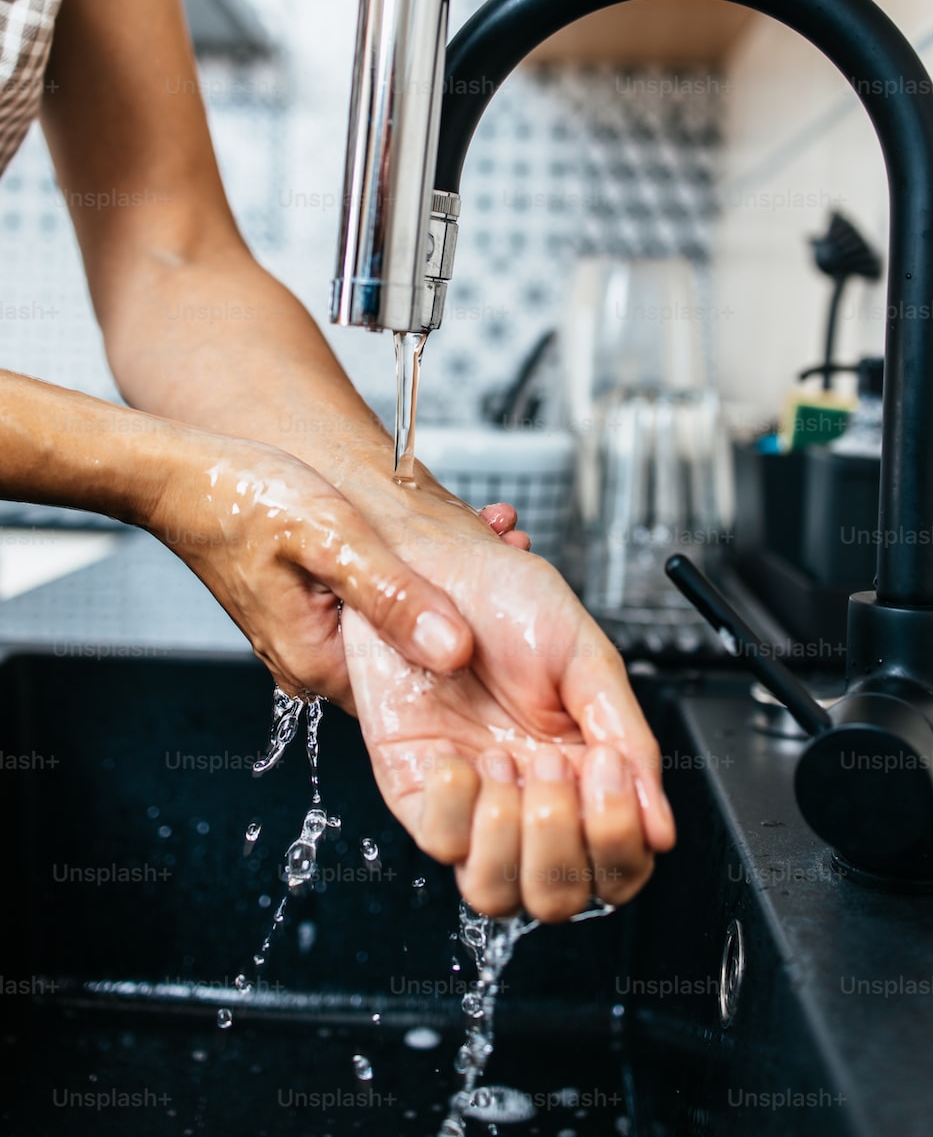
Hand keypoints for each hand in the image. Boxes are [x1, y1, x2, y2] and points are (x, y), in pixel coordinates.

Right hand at [148, 432, 489, 710]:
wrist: (182, 477)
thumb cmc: (242, 498)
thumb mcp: (330, 538)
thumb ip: (391, 595)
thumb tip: (454, 650)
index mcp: (322, 665)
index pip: (423, 691)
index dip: (475, 643)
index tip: (515, 592)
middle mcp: (318, 664)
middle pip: (420, 653)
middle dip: (471, 602)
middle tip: (513, 542)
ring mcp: (314, 640)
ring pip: (405, 622)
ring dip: (447, 580)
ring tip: (492, 529)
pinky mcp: (313, 613)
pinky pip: (381, 604)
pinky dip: (414, 573)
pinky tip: (446, 534)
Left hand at [339, 483, 674, 921]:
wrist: (432, 564)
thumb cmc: (507, 600)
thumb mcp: (586, 657)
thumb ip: (628, 738)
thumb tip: (660, 822)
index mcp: (586, 775)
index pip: (619, 864)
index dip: (619, 840)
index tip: (607, 773)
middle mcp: (531, 801)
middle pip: (560, 895)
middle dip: (561, 843)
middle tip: (555, 768)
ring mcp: (473, 804)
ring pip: (496, 891)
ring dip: (509, 836)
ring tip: (505, 761)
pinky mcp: (416, 792)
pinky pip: (438, 843)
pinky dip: (455, 808)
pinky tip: (461, 756)